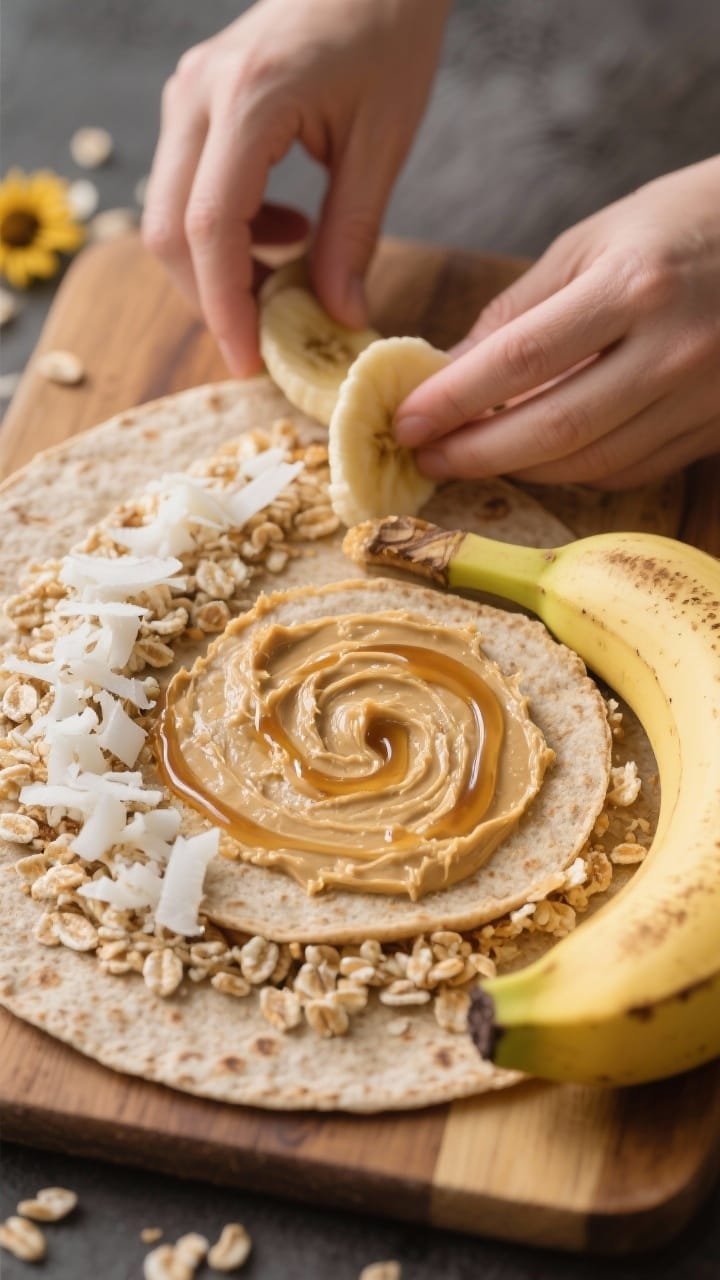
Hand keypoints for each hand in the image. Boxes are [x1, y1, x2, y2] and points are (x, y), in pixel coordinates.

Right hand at [143, 0, 449, 374]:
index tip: (250, 360)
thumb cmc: (387, 33)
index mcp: (249, 100)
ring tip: (291, 274)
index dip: (225, 305)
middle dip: (213, 297)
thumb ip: (353, 234)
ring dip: (221, 267)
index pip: (209, 227)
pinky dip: (227, 233)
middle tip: (269, 337)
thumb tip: (337, 315)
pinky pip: (187, 189)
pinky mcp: (193, 104)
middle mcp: (198, 96)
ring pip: (169, 214)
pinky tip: (286, 231)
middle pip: (167, 229)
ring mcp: (187, 96)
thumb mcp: (383, 142)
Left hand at [396, 158, 719, 487]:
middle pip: (554, 427)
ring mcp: (700, 397)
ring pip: (590, 462)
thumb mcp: (595, 241)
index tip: (406, 420)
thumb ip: (521, 309)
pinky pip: (628, 469)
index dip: (456, 398)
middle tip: (426, 457)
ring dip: (518, 468)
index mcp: (635, 286)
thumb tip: (451, 369)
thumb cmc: (682, 223)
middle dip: (476, 451)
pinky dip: (572, 472)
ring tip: (468, 457)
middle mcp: (673, 350)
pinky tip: (535, 458)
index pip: (522, 358)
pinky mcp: (713, 428)